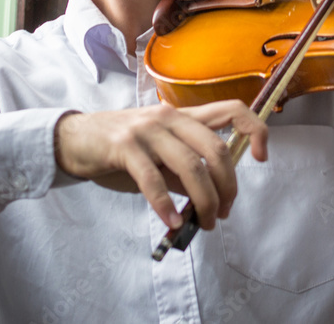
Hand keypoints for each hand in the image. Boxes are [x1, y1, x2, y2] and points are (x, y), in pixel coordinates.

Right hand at [53, 100, 267, 230]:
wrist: (72, 139)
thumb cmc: (119, 149)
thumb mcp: (157, 156)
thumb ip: (183, 171)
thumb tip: (209, 199)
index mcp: (183, 115)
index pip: (232, 109)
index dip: (255, 130)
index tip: (260, 158)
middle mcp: (170, 116)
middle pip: (216, 149)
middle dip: (227, 187)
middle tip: (223, 212)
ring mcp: (147, 129)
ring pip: (191, 166)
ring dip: (203, 201)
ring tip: (202, 223)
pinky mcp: (124, 146)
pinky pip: (153, 180)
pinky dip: (166, 205)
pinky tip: (170, 222)